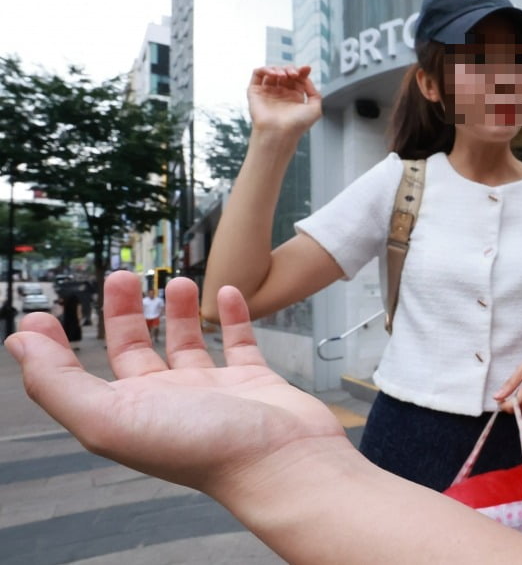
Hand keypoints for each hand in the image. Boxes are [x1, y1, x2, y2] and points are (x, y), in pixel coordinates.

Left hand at [5, 272, 350, 500]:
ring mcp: (213, 391)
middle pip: (135, 351)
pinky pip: (240, 342)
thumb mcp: (108, 418)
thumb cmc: (200, 446)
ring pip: (187, 343)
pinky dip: (233, 315)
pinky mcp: (255, 382)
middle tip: (120, 276)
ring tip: (177, 281)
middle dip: (123, 313)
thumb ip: (58, 382)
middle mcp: (167, 402)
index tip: (42, 315)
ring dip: (177, 310)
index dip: (56, 348)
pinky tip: (227, 292)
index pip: (80, 376)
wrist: (280, 460)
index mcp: (128, 414)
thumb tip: (18, 343)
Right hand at [247, 66, 322, 136]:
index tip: (306, 69)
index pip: (297, 78)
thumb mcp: (315, 109)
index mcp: (294, 97)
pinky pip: (258, 74)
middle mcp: (280, 94)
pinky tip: (274, 74)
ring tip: (284, 75)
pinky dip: (265, 69)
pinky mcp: (255, 92)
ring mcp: (267, 92)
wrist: (279, 133)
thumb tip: (306, 78)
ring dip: (279, 69)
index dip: (302, 71)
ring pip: (272, 71)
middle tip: (294, 74)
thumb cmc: (297, 125)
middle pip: (285, 73)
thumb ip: (314, 93)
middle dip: (291, 69)